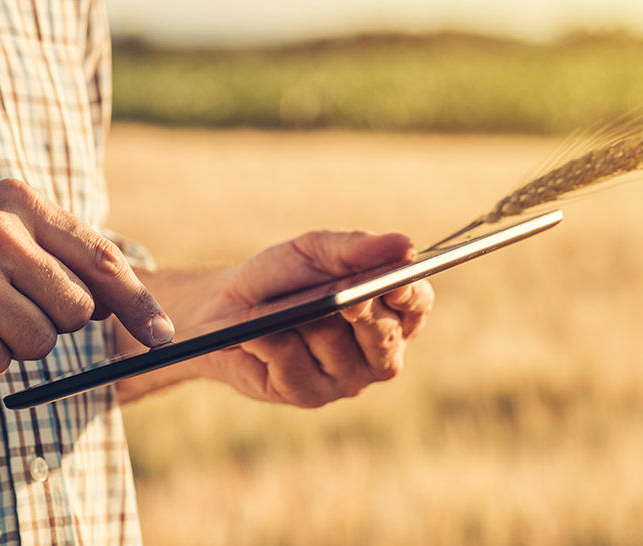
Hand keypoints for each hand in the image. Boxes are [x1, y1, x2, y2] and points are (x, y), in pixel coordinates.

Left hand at [199, 231, 432, 406]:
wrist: (225, 308)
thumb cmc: (282, 278)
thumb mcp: (316, 251)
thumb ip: (357, 249)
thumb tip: (406, 247)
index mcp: (392, 314)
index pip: (417, 305)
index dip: (409, 295)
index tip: (395, 283)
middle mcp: (377, 353)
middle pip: (382, 333)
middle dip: (358, 310)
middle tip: (342, 300)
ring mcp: (345, 379)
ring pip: (332, 343)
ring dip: (301, 318)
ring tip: (280, 309)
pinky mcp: (309, 396)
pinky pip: (292, 360)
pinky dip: (269, 339)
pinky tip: (257, 333)